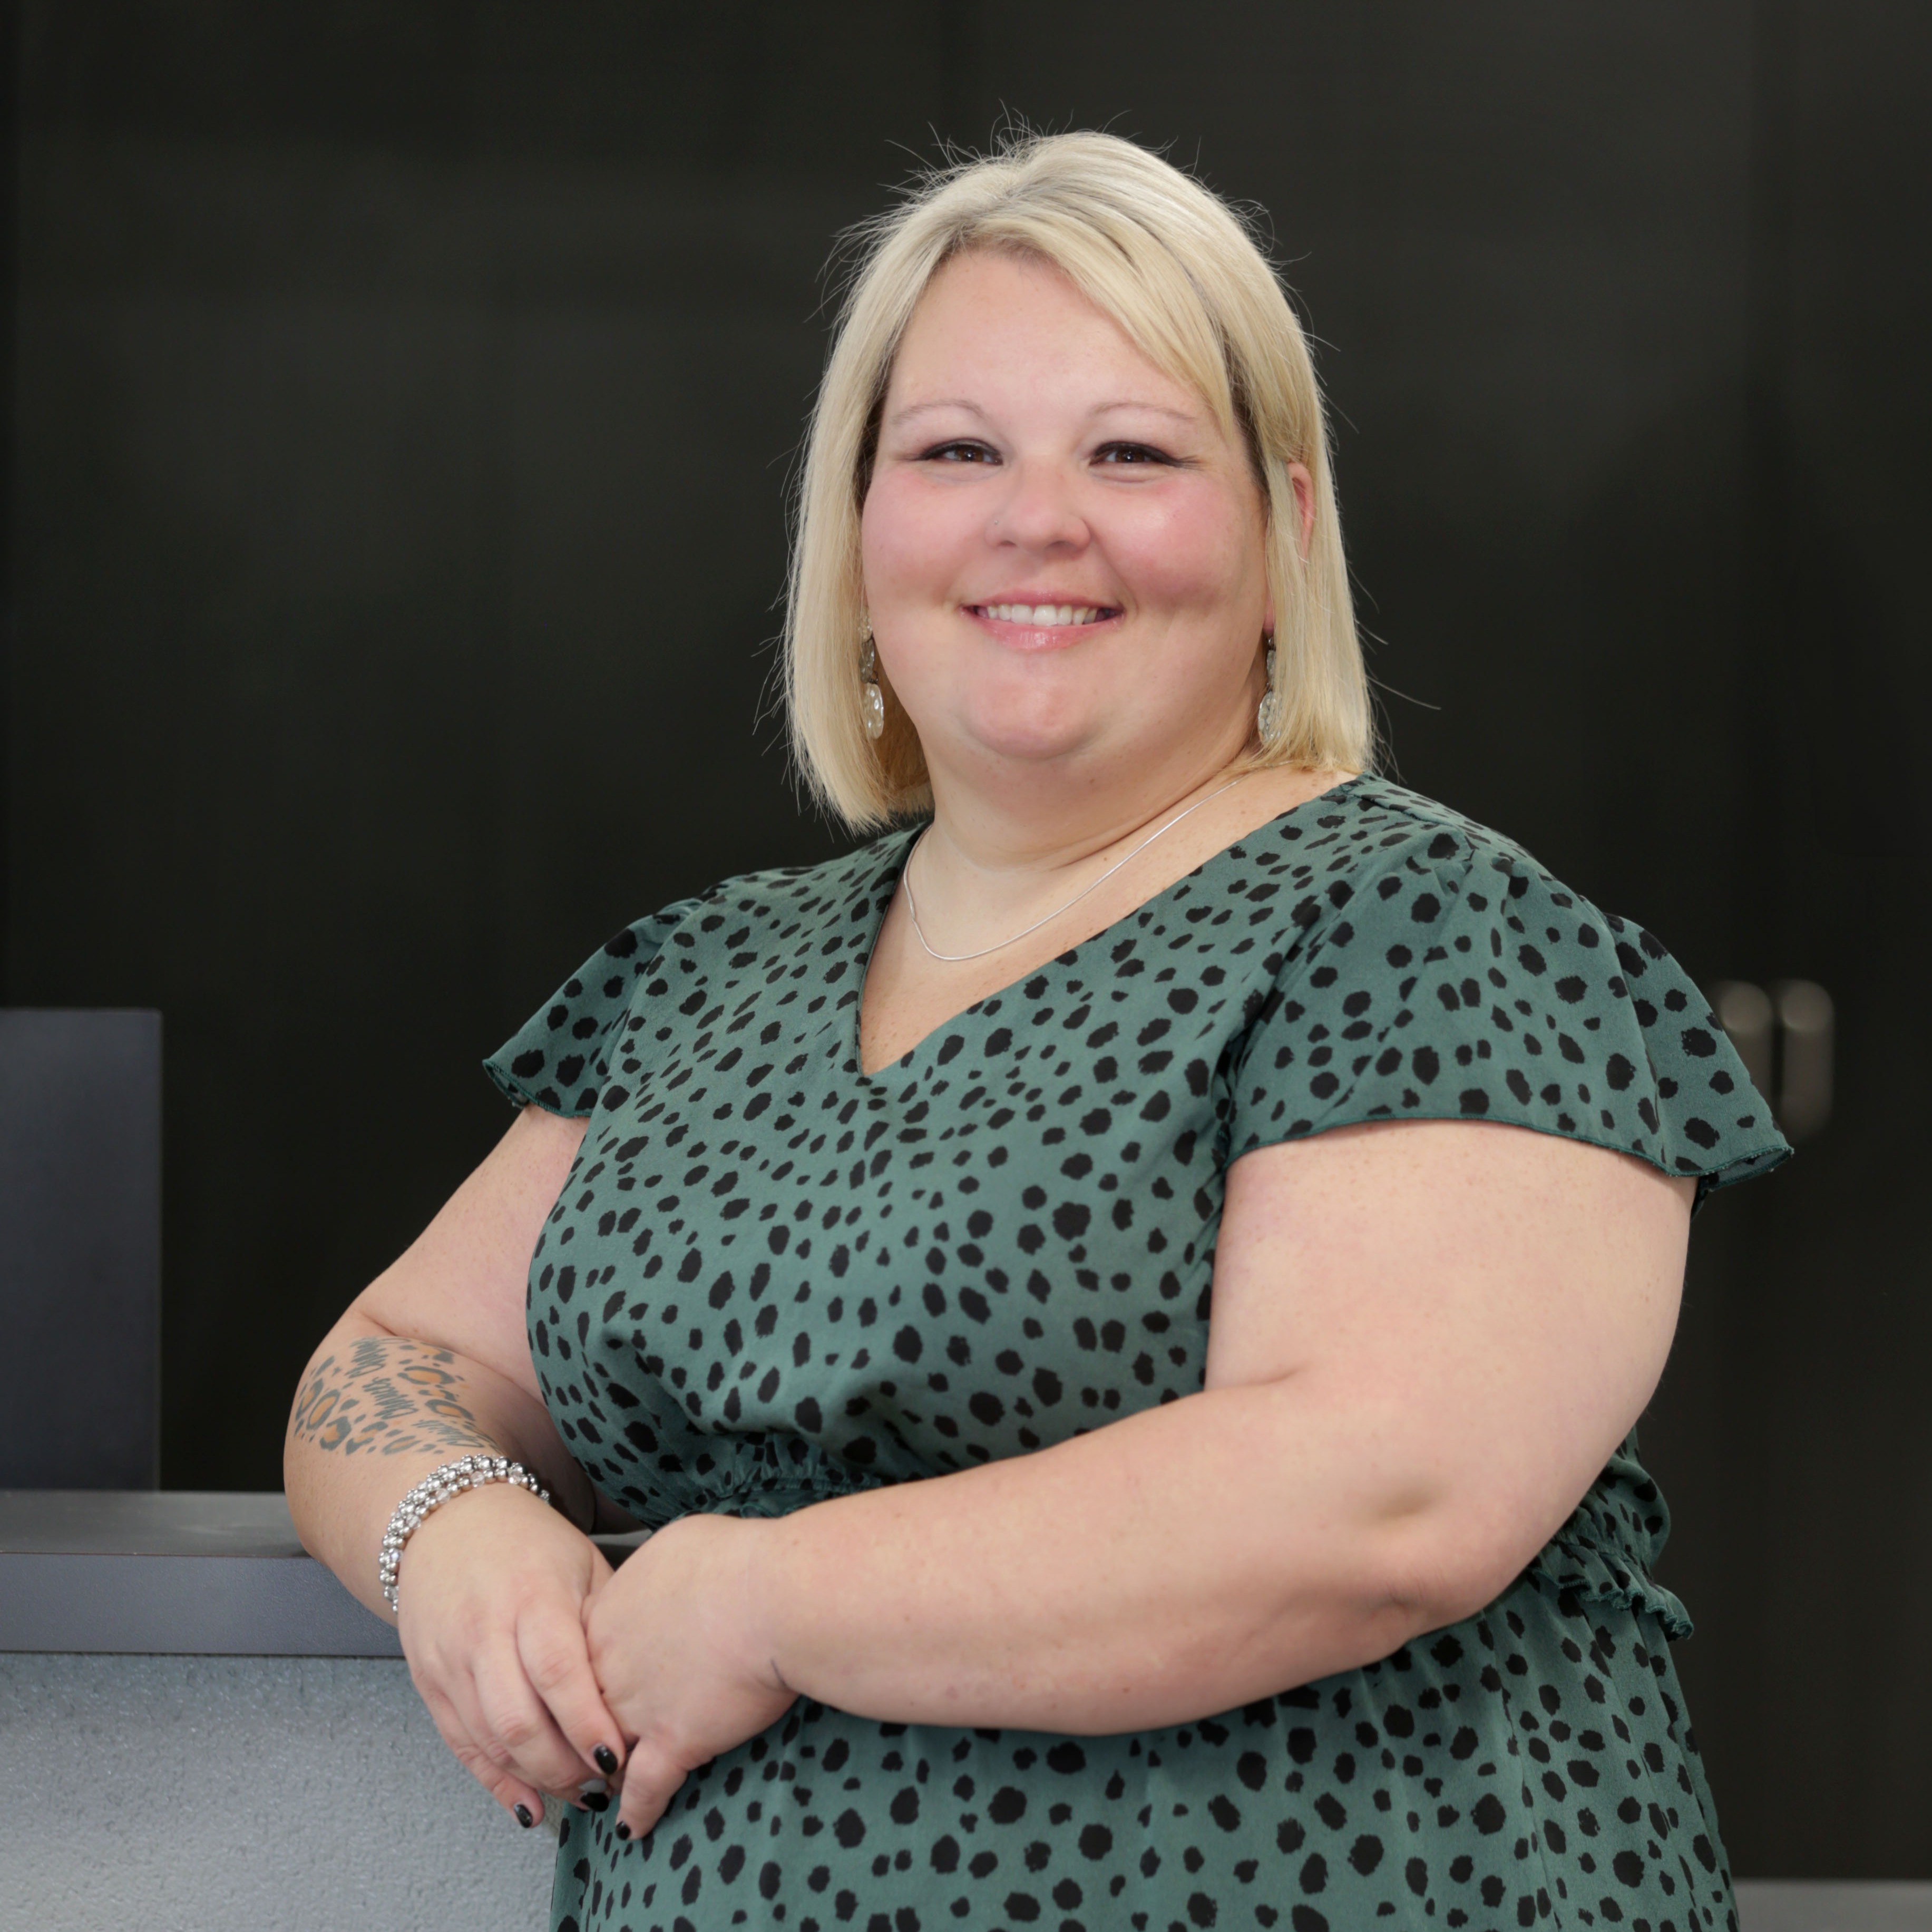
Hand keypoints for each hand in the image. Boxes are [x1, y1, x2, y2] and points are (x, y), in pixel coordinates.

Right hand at [396, 1482, 628, 1823]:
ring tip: (581, 1795)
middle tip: (606, 1785)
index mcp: (531, 1596)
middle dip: (565, 1766)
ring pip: (490, 1741)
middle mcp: (484, 1631)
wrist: (446, 1521)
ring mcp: (449, 1660)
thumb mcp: (581, 1564)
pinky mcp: (427, 1682)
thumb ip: (606, 1622)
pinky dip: (497, 1782)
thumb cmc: (531, 1544)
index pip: (558, 1672)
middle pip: (519, 1720)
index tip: (621, 1760)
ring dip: (537, 1778)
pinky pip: (462, 1747)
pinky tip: (531, 1805)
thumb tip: (645, 1686)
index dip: (587, 1724)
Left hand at [584, 1513, 797, 1840]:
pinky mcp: (674, 1742)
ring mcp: (637, 1708)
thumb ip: (659, 1568)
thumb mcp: (680, 1542)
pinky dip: (638, 1811)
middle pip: (580, 1706)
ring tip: (599, 1789)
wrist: (769, 1596)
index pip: (575, 1652)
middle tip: (583, 1745)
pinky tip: (631, 1828)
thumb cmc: (735, 1559)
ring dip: (602, 1772)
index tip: (586, 1686)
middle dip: (580, 1728)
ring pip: (603, 1751)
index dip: (581, 1673)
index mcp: (608, 1613)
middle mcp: (610, 1664)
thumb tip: (672, 1571)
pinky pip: (645, 1789)